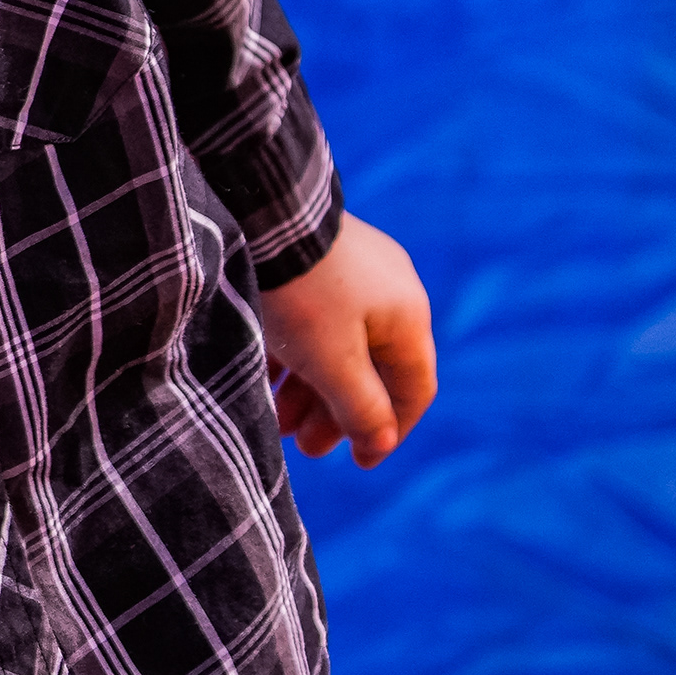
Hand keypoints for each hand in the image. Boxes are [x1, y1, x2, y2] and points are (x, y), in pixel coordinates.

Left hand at [258, 213, 436, 466]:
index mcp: (408, 318)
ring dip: (311, 389)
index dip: (390, 432)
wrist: (261, 212)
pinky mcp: (314, 262)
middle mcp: (390, 293)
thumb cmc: (303, 293)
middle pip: (372, 371)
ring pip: (338, 347)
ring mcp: (353, 274)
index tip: (360, 462)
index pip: (414, 390)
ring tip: (278, 419)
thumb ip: (360, 408)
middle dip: (337, 414)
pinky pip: (314, 322)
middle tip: (304, 446)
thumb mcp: (333, 362)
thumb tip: (379, 442)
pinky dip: (294, 356)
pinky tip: (265, 379)